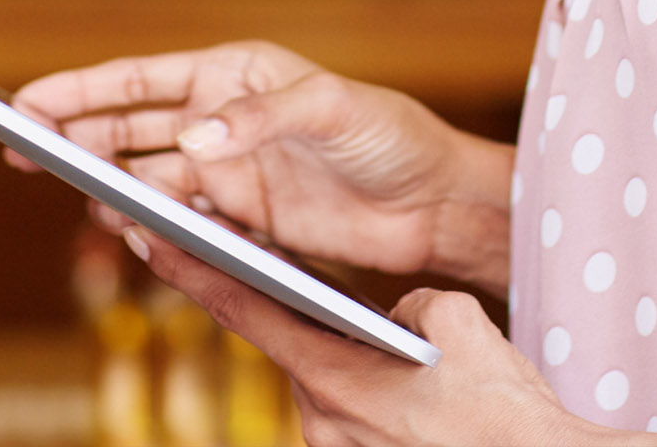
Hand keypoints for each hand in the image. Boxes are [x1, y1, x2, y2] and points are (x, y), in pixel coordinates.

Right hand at [10, 41, 513, 289]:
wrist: (432, 205)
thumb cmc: (392, 137)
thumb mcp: (334, 109)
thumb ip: (263, 119)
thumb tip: (195, 140)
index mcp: (237, 73)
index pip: (142, 80)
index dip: (80, 90)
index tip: (23, 101)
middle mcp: (222, 119)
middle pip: (127, 131)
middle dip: (71, 138)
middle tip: (16, 153)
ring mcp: (228, 173)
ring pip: (145, 180)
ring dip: (108, 188)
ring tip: (77, 198)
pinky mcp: (243, 223)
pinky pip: (180, 225)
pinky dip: (151, 228)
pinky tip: (130, 232)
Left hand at [118, 227, 587, 446]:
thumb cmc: (503, 409)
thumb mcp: (460, 324)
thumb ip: (414, 302)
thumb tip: (400, 313)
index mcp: (334, 375)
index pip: (245, 309)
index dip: (194, 270)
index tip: (152, 235)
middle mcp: (322, 421)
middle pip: (294, 349)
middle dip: (305, 318)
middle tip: (307, 288)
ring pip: (328, 386)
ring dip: (348, 363)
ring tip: (406, 364)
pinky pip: (352, 418)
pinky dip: (370, 397)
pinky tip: (414, 397)